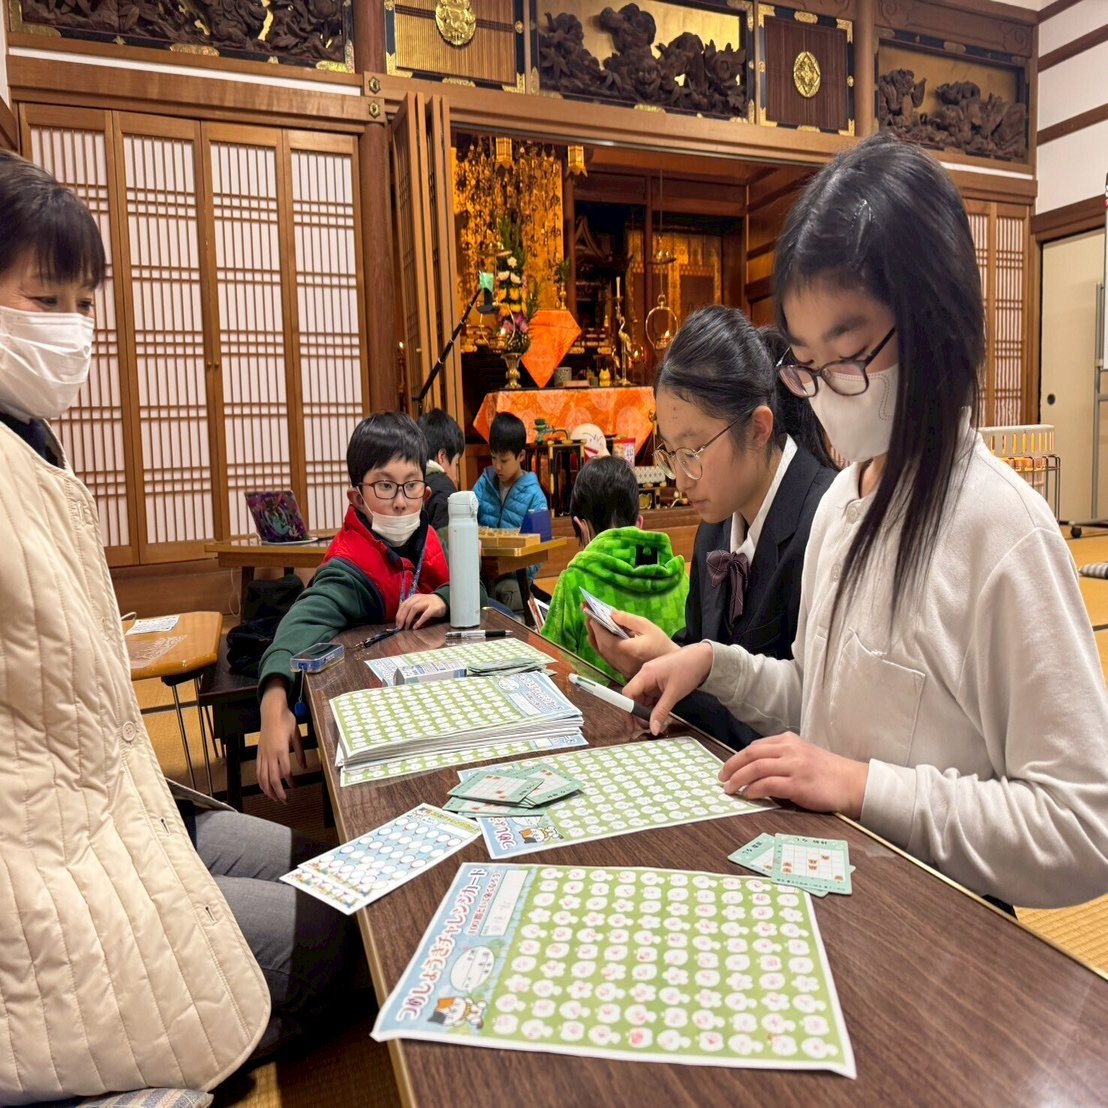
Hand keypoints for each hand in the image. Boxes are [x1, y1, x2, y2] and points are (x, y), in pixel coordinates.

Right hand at [257, 682, 304, 802]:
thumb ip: (300, 752)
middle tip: (285, 801)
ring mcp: (263, 754)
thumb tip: (304, 767)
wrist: (271, 712)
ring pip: (263, 777)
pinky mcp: (259, 753)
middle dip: (278, 792)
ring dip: (268, 790)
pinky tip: (264, 787)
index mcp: (281, 749)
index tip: (295, 787)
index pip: (285, 771)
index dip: (290, 781)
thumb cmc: (286, 721)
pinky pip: (258, 771)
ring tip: (274, 798)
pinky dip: (260, 781)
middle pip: (272, 778)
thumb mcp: (297, 735)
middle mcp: (270, 754)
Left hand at [396, 592, 446, 628]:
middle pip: (407, 607)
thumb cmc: (428, 605)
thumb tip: (401, 620)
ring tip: (406, 627)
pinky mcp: (433, 608)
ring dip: (408, 619)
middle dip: (402, 617)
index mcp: (414, 597)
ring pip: (414, 609)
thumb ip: (410, 609)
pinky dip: (419, 621)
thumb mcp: (418, 604)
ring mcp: (427, 602)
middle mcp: (419, 598)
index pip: (403, 605)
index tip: (397, 623)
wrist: (443, 601)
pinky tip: (415, 627)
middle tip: (399, 627)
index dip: (398, 614)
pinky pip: (425, 615)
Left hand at [583, 608, 678, 680]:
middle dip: (593, 628)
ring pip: (600, 652)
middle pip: (601, 645)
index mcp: (629, 650)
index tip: (589, 612)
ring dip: (594, 636)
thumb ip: (628, 620)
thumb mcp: (647, 626)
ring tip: (590, 620)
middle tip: (588, 612)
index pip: (606, 638)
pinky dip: (598, 645)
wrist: (669, 665)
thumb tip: (611, 613)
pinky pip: (605, 657)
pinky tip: (596, 635)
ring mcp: (619, 667)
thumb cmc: (660, 643)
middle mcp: (621, 661)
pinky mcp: (620, 670)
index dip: (596, 626)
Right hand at [622, 641, 713, 734]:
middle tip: (647, 727)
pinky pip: (651, 698)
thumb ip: (661, 712)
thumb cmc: (688, 669)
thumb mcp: (674, 693)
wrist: (702, 658)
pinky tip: (659, 715)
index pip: (628, 693)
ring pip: (643, 699)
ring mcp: (652, 679)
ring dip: (647, 712)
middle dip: (638, 714)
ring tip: (655, 723)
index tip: (631, 725)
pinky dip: (654, 707)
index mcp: (645, 674)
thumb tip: (653, 728)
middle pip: (634, 698)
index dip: (627, 710)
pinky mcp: (658, 683)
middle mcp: (645, 676)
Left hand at [718, 733, 867, 817]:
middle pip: (751, 754)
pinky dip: (754, 790)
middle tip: (722, 778)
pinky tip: (748, 795)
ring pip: (756, 767)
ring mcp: (794, 765)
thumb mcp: (802, 756)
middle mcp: (790, 749)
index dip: (738, 758)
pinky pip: (768, 784)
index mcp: (789, 740)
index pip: (755, 746)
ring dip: (738, 779)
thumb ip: (781, 759)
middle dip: (732, 766)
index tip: (728, 768)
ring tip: (729, 789)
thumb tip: (755, 773)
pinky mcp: (798, 784)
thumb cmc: (828, 773)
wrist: (853, 783)